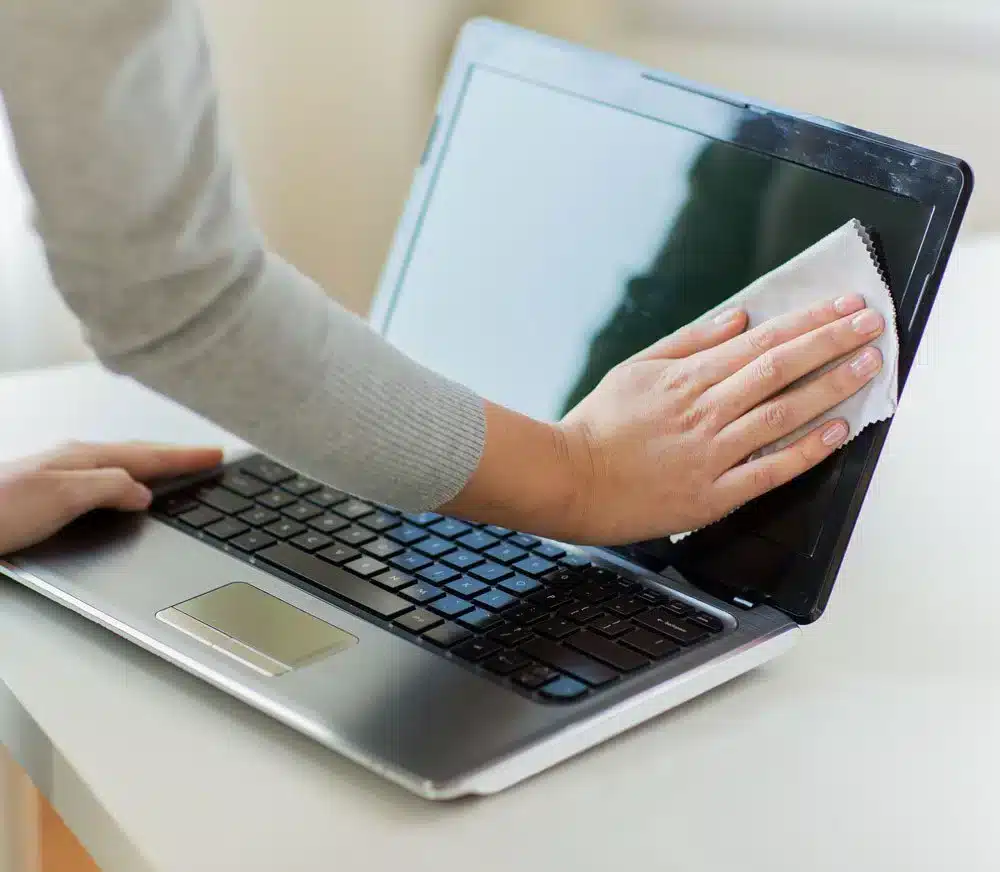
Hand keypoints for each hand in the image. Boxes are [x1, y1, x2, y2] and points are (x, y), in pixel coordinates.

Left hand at [0, 441, 222, 554]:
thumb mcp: (63, 498)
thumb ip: (109, 489)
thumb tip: (143, 493)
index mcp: (84, 459)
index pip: (148, 456)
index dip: (185, 458)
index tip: (215, 456)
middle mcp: (74, 461)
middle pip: (138, 454)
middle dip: (175, 455)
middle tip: (206, 457)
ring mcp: (60, 475)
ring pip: (121, 465)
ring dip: (153, 465)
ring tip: (177, 467)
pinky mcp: (49, 493)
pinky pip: (105, 479)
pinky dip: (129, 478)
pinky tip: (126, 489)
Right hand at [446, 294, 883, 544]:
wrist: (570, 480)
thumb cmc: (597, 426)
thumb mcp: (635, 368)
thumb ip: (688, 342)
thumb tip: (737, 319)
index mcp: (687, 378)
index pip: (761, 342)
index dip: (809, 322)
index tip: (843, 306)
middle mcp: (706, 411)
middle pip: (780, 369)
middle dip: (832, 341)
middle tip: (870, 323)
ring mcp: (712, 453)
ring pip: (783, 413)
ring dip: (830, 386)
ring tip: (868, 366)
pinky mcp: (712, 494)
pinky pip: (769, 470)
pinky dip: (805, 451)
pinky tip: (836, 432)